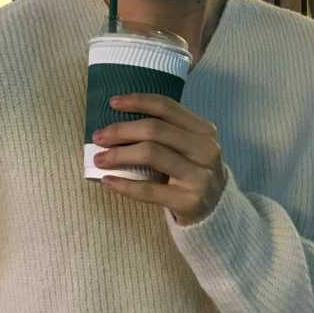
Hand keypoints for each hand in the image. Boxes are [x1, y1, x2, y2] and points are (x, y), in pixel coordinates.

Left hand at [92, 94, 225, 225]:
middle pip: (155, 129)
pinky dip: (124, 185)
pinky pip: (149, 190)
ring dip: (119, 155)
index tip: (113, 103)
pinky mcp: (189, 201)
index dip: (137, 101)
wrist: (215, 211)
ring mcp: (199, 176)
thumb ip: (165, 132)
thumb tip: (117, 122)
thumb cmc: (192, 171)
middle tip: (98, 137)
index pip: (166, 107)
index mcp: (204, 130)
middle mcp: (205, 149)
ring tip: (99, 159)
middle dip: (121, 131)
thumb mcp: (188, 146)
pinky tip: (108, 181)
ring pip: (151, 154)